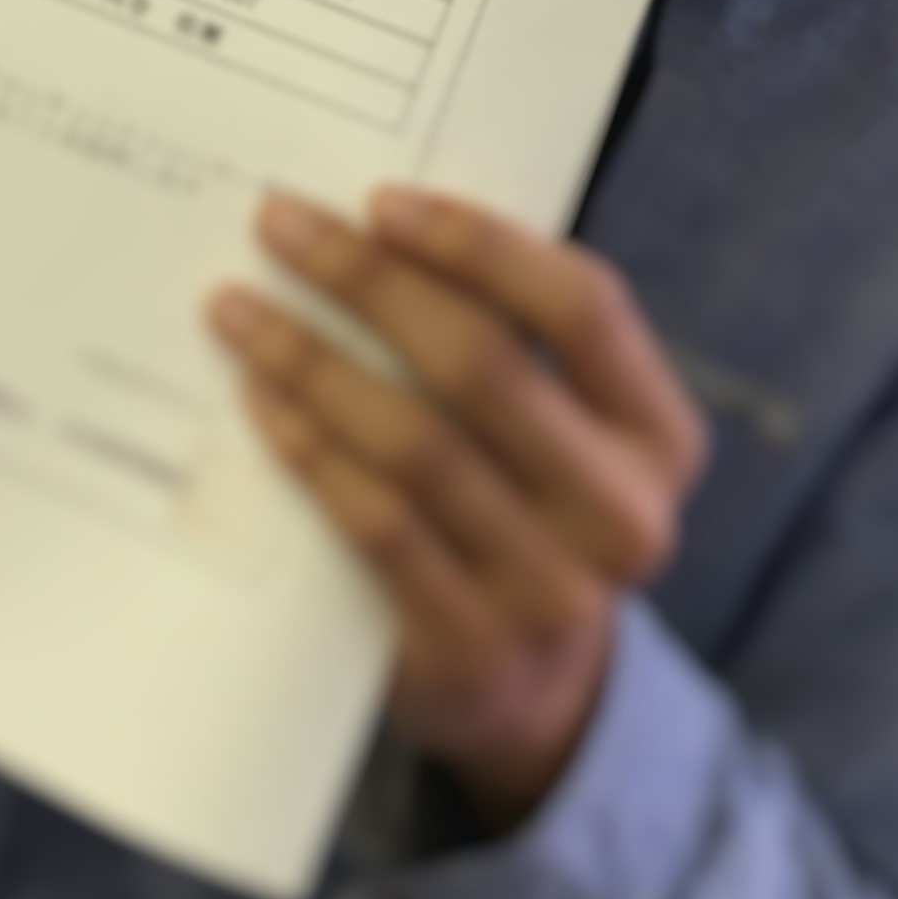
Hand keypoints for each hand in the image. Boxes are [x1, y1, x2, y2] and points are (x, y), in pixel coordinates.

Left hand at [207, 188, 707, 829]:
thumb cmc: (527, 516)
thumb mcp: (561, 436)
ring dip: (312, 360)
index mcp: (659, 436)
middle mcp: (623, 515)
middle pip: (484, 365)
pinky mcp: (470, 649)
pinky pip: (375, 525)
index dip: (480, 244)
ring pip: (416, 444)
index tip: (381, 201)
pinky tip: (260, 402)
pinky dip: (311, 452)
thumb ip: (511, 345)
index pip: (582, 307)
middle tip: (279, 226)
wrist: (532, 697)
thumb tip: (377, 227)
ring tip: (238, 308)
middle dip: (369, 282)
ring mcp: (552, 592)